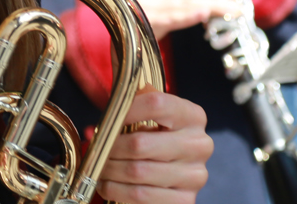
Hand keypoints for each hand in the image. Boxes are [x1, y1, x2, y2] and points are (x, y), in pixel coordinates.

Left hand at [97, 89, 211, 203]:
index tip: (107, 119)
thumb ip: (135, 103)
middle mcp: (200, 145)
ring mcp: (195, 176)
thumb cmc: (156, 136)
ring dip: (109, 170)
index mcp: (193, 116)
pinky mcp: (185, 201)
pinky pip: (140, 195)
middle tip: (96, 148)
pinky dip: (116, 190)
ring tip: (99, 166)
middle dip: (109, 148)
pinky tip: (107, 184)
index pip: (156, 104)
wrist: (175, 169)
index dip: (125, 111)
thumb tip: (111, 107)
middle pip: (140, 144)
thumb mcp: (152, 114)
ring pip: (136, 172)